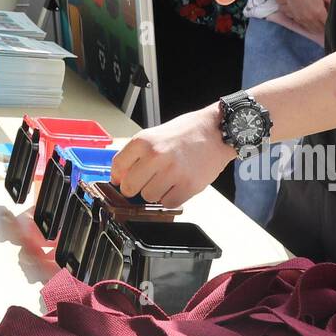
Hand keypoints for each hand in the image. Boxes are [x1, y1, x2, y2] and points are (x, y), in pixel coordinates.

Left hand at [111, 104, 235, 207]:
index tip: (121, 180)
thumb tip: (121, 176)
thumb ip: (137, 154)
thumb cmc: (187, 131)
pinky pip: (168, 204)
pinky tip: (177, 186)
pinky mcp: (188, 185)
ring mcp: (172, 172)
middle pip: (130, 187)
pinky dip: (171, 199)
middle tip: (145, 182)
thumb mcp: (155, 134)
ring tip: (166, 180)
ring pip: (149, 197)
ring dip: (155, 193)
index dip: (118, 177)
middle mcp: (155, 155)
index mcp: (144, 141)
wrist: (217, 131)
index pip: (117, 167)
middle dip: (135, 188)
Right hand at [274, 0, 330, 38]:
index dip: (334, 23)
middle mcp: (310, 18)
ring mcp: (302, 19)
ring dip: (319, 28)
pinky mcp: (297, 17)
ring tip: (323, 23)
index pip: (329, 24)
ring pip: (313, 30)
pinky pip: (306, 27)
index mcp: (319, 12)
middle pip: (322, 29)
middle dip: (327, 27)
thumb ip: (332, 1)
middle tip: (330, 22)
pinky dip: (311, 26)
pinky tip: (314, 21)